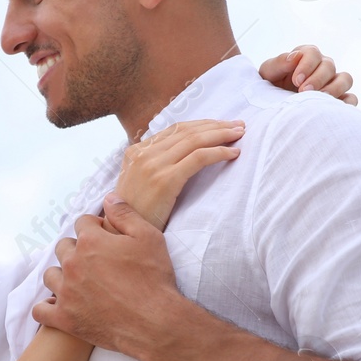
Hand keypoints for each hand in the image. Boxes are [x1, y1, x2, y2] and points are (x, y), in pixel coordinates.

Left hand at [33, 196, 184, 354]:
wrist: (154, 323)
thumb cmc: (153, 279)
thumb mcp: (148, 237)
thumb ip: (125, 214)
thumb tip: (108, 198)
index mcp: (90, 242)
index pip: (81, 222)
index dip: (95, 227)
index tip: (106, 236)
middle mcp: (72, 264)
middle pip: (63, 247)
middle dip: (77, 250)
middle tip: (96, 261)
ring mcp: (66, 292)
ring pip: (50, 275)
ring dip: (61, 275)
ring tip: (78, 282)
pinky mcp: (65, 318)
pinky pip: (41, 310)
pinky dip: (47, 307)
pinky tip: (58, 305)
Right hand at [116, 119, 243, 230]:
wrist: (120, 235)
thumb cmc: (135, 215)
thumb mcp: (139, 183)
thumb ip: (154, 166)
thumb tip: (182, 157)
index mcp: (136, 151)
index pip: (176, 129)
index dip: (202, 125)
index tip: (222, 125)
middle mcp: (143, 153)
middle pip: (187, 130)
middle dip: (216, 125)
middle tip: (238, 125)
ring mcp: (153, 165)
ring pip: (195, 140)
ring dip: (221, 135)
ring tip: (240, 134)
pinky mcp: (165, 179)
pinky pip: (198, 158)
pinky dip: (219, 152)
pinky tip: (233, 153)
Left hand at [258, 45, 356, 104]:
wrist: (273, 108)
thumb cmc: (270, 86)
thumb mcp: (268, 73)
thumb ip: (279, 63)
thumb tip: (295, 57)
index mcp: (305, 57)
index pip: (313, 53)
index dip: (306, 65)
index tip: (296, 80)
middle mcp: (322, 67)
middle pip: (329, 66)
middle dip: (317, 78)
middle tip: (303, 92)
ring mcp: (333, 83)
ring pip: (345, 79)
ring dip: (334, 88)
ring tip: (320, 99)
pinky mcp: (340, 100)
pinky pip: (351, 99)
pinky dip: (347, 103)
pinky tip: (332, 110)